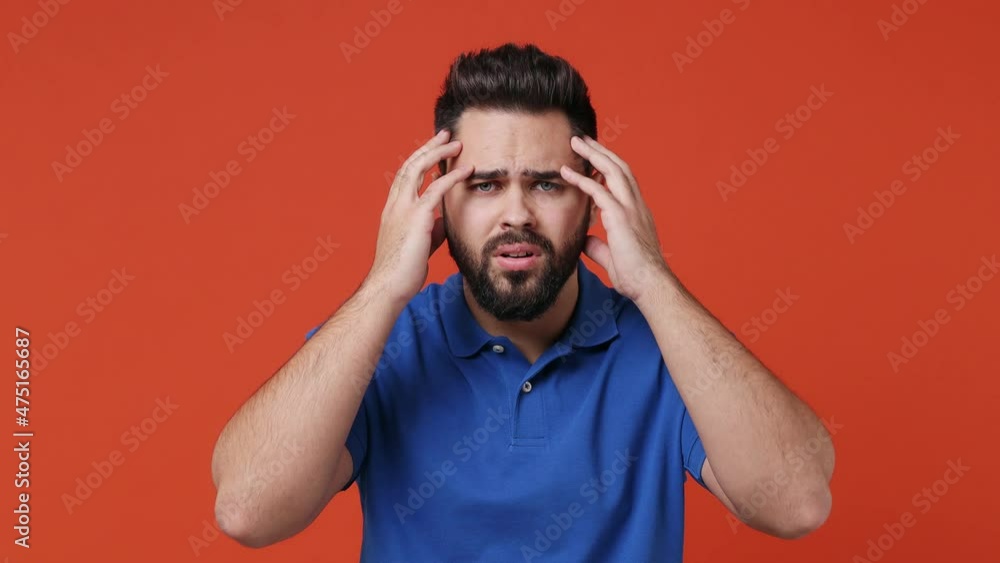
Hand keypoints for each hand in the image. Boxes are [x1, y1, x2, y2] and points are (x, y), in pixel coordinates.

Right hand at [366, 129, 473, 303]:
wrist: (389, 287)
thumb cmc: (403, 271)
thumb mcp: (420, 244)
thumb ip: (431, 228)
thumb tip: (445, 221)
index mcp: (393, 210)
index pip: (406, 177)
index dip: (420, 160)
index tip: (434, 150)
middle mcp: (395, 205)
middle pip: (410, 165)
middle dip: (428, 147)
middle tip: (446, 134)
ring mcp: (403, 209)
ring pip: (418, 169)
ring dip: (438, 153)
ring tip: (457, 143)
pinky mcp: (416, 218)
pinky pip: (436, 189)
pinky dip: (452, 177)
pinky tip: (468, 169)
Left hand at [559, 135, 670, 303]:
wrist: (650, 286)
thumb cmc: (636, 276)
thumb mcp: (613, 257)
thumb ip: (599, 246)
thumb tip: (586, 240)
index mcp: (637, 212)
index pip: (624, 180)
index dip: (609, 166)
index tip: (594, 157)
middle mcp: (636, 205)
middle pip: (620, 167)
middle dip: (601, 150)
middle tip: (583, 139)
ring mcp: (630, 209)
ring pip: (613, 170)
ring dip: (593, 154)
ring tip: (576, 142)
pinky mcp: (620, 217)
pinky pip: (599, 191)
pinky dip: (582, 179)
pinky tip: (566, 171)